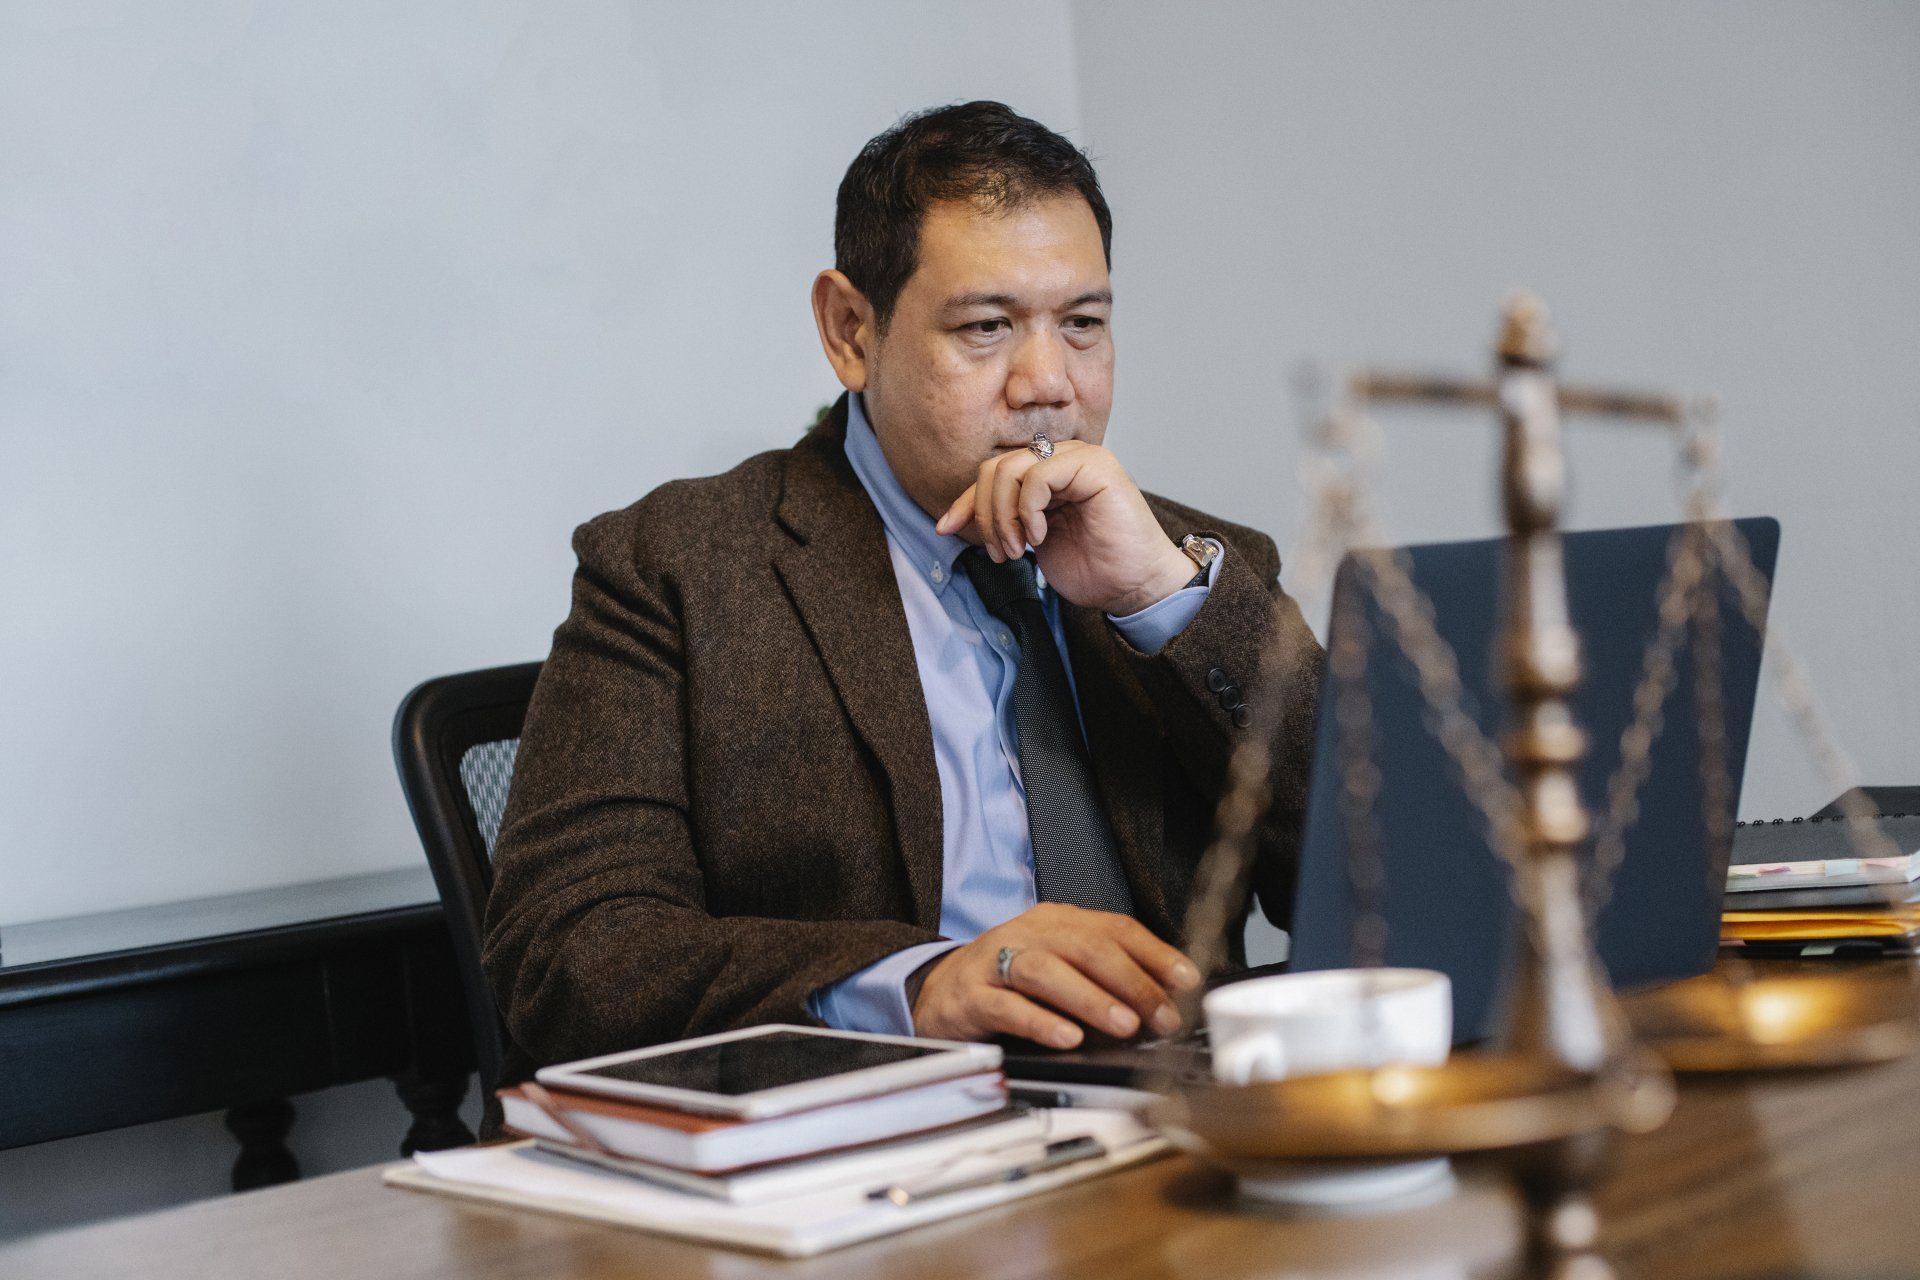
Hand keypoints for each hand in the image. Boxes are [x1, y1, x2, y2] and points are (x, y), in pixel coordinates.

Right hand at [910, 903, 1200, 1047]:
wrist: (937, 991)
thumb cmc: (1008, 982)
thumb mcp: (1059, 968)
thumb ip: (1102, 978)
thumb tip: (1162, 1002)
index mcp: (1057, 922)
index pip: (1115, 928)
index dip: (1154, 954)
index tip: (1187, 981)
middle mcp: (1028, 934)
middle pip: (1086, 947)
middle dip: (1131, 982)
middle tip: (1162, 1015)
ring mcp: (996, 962)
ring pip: (1047, 971)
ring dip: (1091, 999)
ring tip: (1123, 1025)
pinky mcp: (971, 996)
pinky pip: (1007, 1006)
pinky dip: (1040, 1021)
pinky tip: (1067, 1038)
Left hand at [934, 441, 1197, 615]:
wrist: (1134, 587)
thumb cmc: (1093, 568)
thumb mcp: (1031, 544)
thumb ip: (1001, 522)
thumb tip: (952, 519)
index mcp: (1046, 475)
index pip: (991, 475)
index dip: (965, 502)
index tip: (945, 530)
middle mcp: (1061, 459)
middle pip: (995, 468)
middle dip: (985, 514)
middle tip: (1001, 552)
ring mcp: (1079, 458)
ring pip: (1011, 468)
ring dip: (1003, 516)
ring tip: (1018, 549)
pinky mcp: (1094, 466)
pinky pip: (1038, 474)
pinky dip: (1028, 509)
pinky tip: (1039, 537)